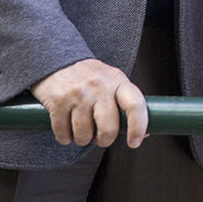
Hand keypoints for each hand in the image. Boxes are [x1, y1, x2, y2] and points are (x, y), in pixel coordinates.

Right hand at [32, 58, 147, 148]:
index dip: (138, 127)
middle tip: (100, 136)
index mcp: (118, 81)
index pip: (135, 105)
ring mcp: (78, 94)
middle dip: (104, 140)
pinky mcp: (58, 101)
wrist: (57, 59)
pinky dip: (65, 137)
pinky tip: (66, 126)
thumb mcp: (113, 82)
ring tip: (81, 127)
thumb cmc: (90, 77)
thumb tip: (145, 134)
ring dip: (82, 138)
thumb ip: (127, 105)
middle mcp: (99, 86)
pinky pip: (63, 135)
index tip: (135, 142)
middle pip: (108, 129)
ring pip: (84, 135)